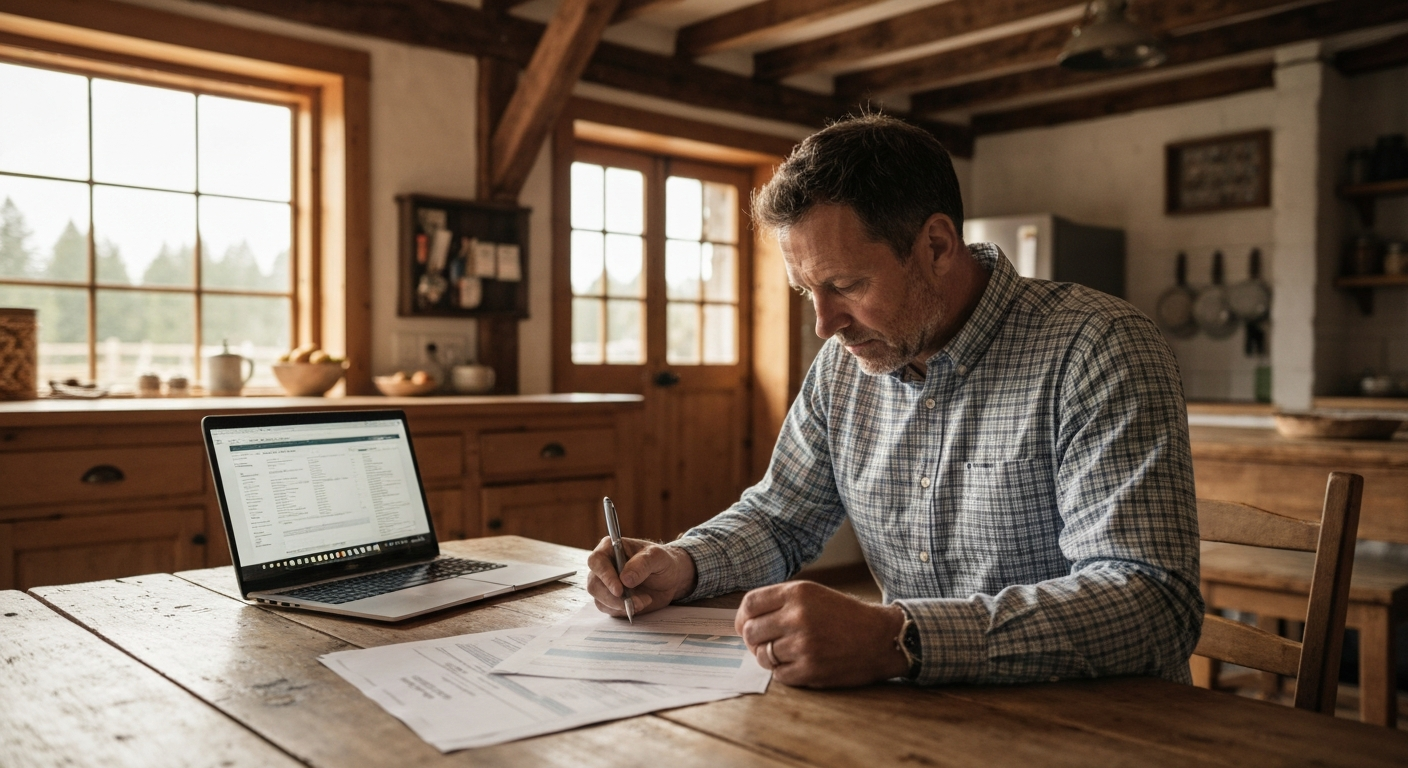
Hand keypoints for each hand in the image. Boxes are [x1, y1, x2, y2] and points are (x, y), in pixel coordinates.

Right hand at [586, 537, 696, 617]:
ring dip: (621, 605)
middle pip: (594, 584)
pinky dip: (624, 611)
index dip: (604, 576)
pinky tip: (640, 604)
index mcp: (610, 548)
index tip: (619, 590)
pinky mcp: (610, 600)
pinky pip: (609, 610)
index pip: (596, 561)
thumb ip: (642, 564)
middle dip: (613, 598)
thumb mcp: (657, 557)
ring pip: (600, 600)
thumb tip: (625, 579)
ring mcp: (605, 584)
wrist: (670, 579)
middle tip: (635, 601)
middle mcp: (603, 566)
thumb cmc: (661, 561)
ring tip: (643, 601)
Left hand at [735, 581, 908, 687]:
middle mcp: (798, 616)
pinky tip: (799, 665)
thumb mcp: (814, 594)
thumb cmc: (845, 616)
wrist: (881, 638)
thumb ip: (781, 602)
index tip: (746, 627)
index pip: (750, 604)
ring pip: (763, 656)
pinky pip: (779, 675)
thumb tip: (746, 620)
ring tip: (787, 654)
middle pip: (751, 632)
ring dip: (770, 658)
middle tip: (767, 644)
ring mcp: (803, 644)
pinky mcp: (810, 669)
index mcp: (797, 593)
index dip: (743, 618)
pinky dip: (785, 673)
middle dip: (754, 641)